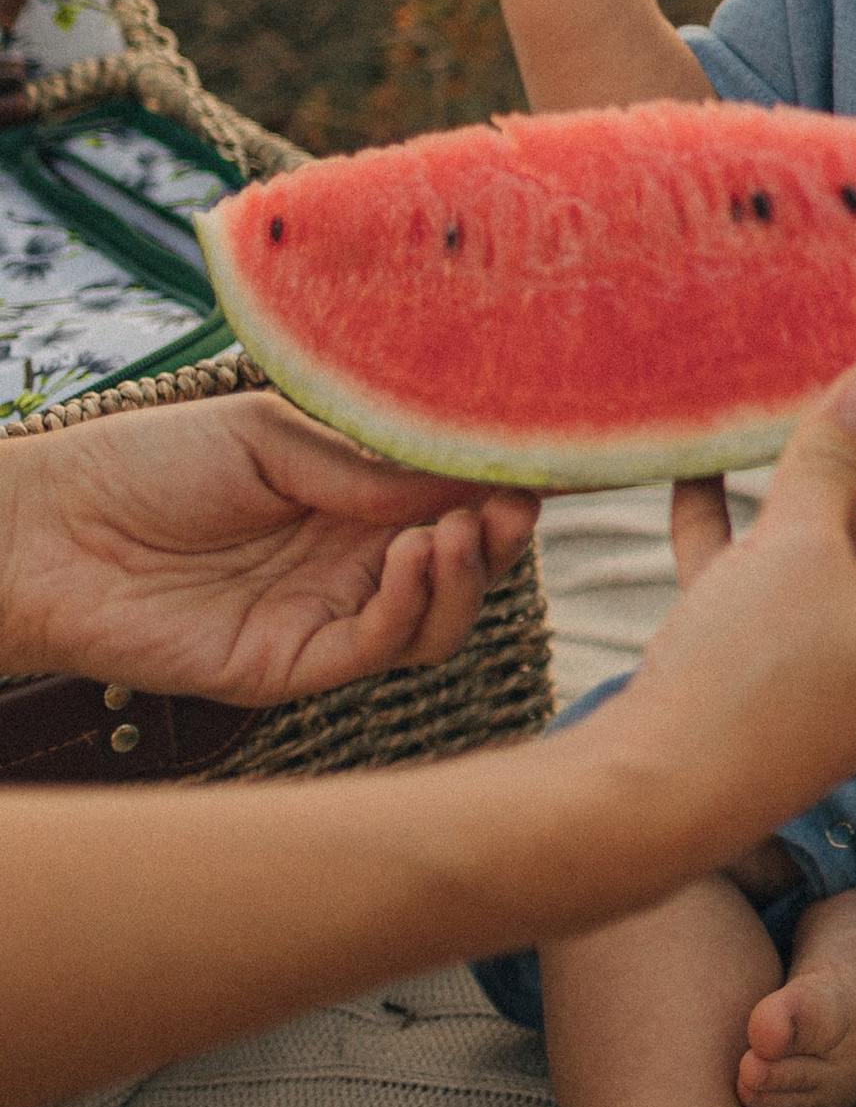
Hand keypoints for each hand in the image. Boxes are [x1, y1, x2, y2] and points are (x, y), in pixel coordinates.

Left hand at [0, 392, 540, 704]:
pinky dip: (413, 605)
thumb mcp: (273, 439)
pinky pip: (379, 649)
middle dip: (502, 537)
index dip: (504, 485)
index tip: (553, 458)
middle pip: (464, 566)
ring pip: (438, 619)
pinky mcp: (291, 666)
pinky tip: (417, 555)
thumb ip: (370, 466)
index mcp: (349, 499)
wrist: (47, 532)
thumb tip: (471, 469)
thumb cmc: (143, 466)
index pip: (450, 498)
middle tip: (516, 503)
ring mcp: (324, 617)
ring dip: (467, 576)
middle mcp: (348, 562)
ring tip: (460, 530)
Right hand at [595, 366, 855, 840]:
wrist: (651, 804)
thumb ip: (840, 453)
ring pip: (845, 560)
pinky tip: (699, 476)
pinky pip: (782, 599)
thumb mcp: (795, 542)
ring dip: (818, 488)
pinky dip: (752, 538)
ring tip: (790, 411)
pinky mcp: (787, 696)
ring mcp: (852, 680)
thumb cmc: (741, 671)